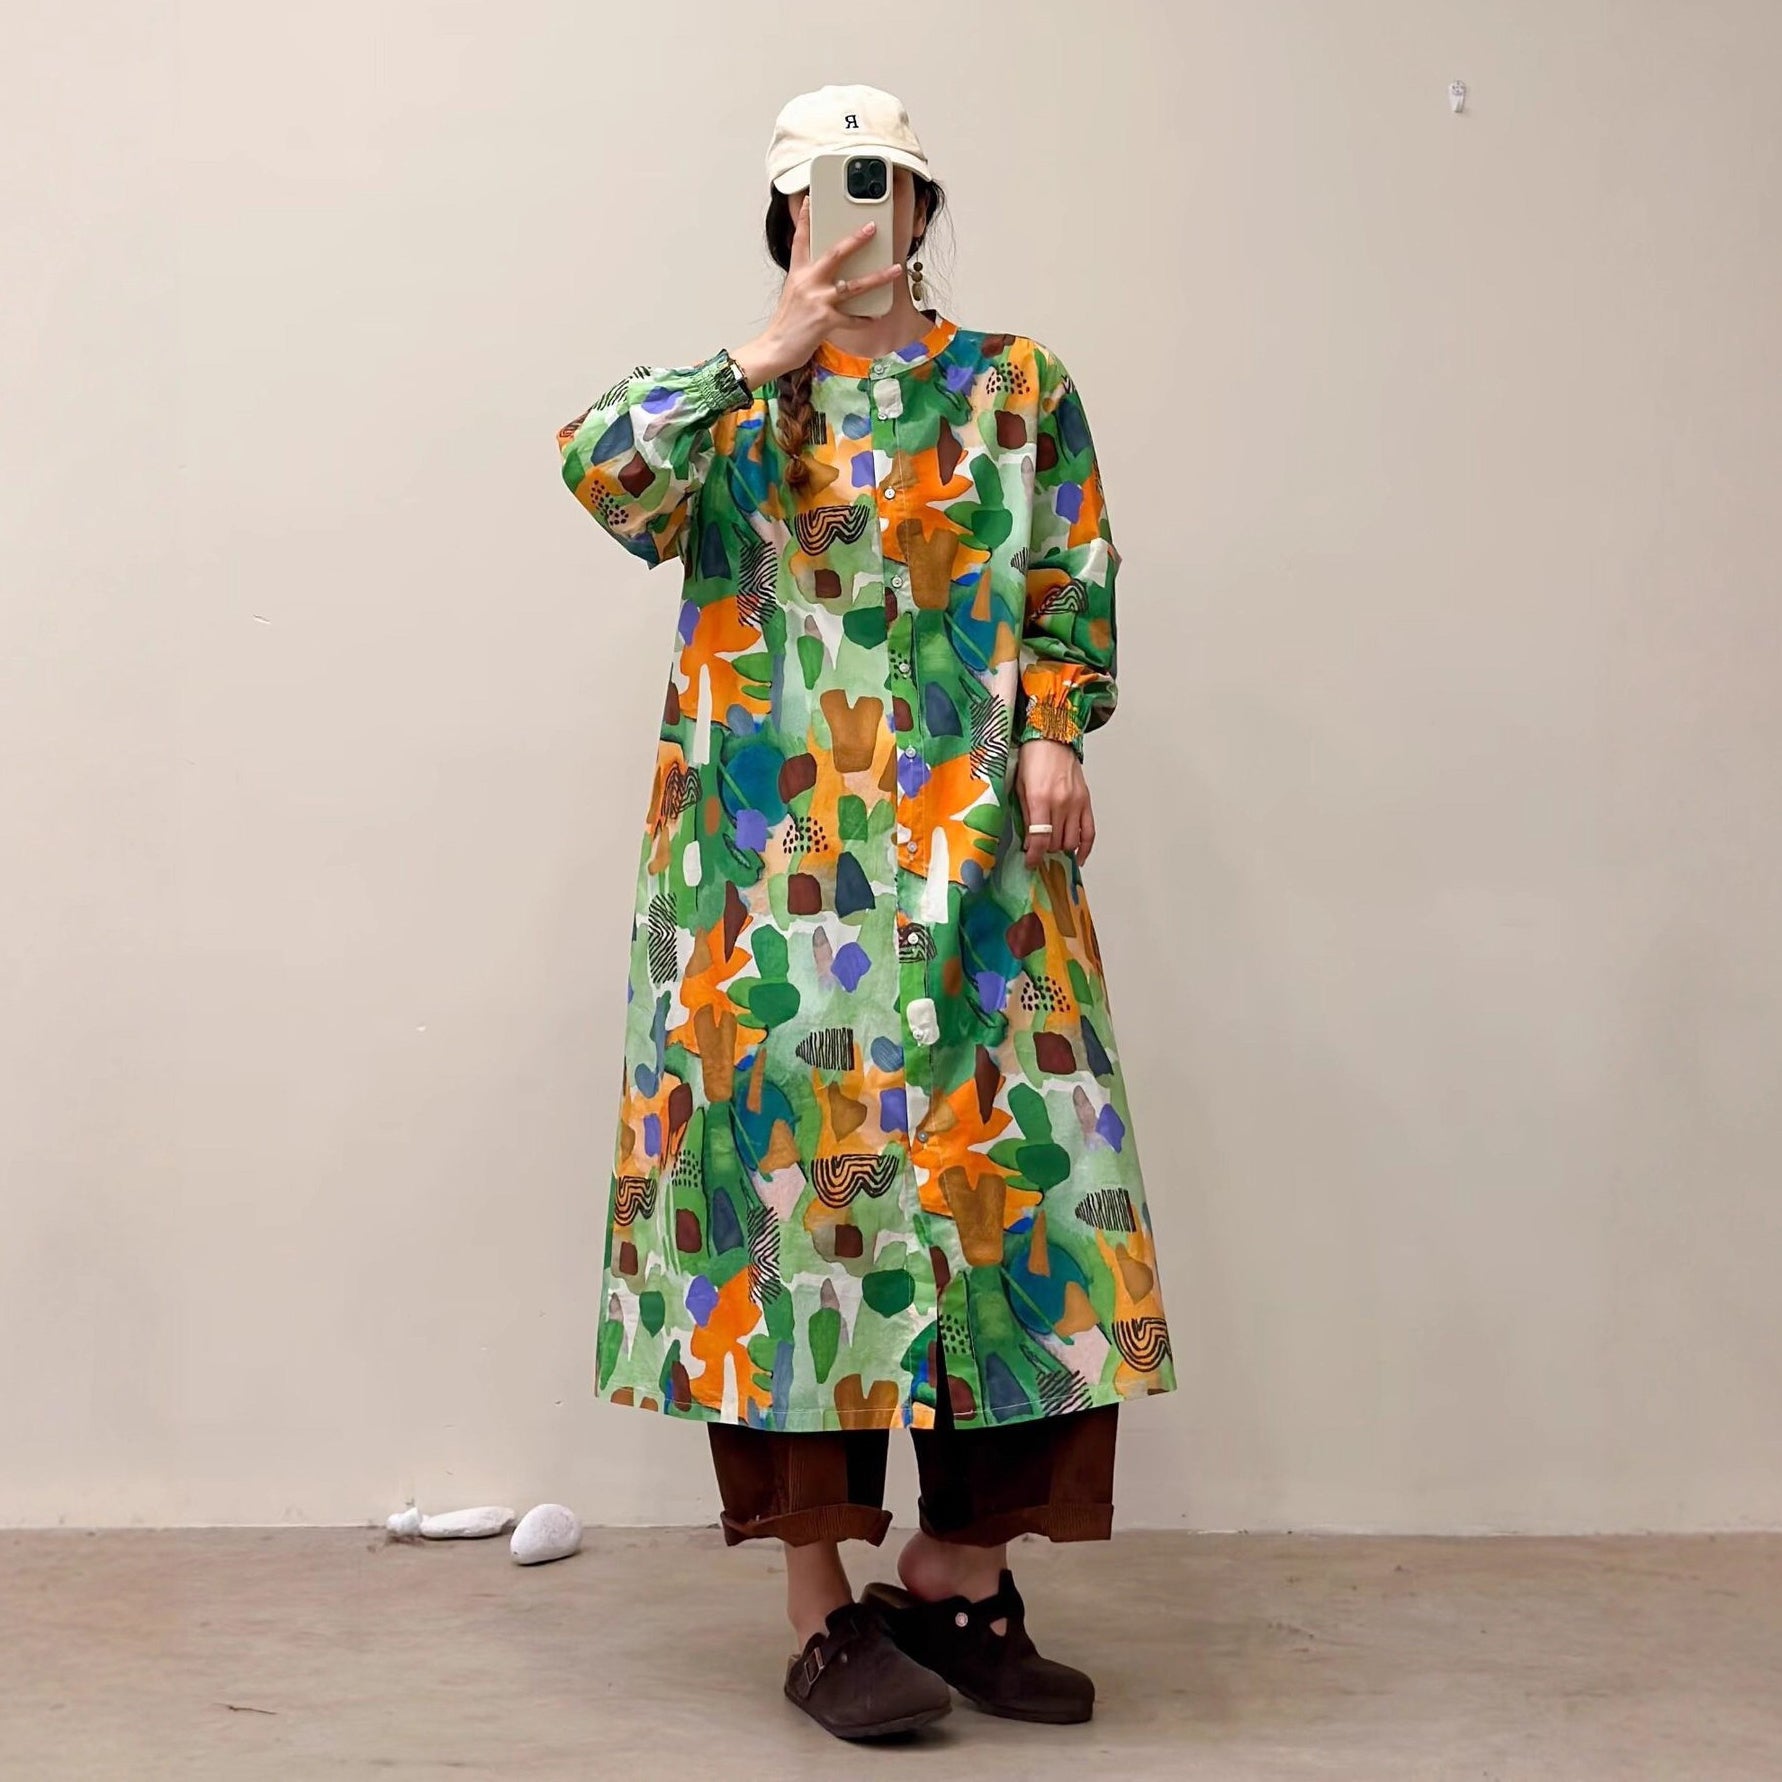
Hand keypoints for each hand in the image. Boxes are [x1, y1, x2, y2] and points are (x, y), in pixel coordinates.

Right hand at [732, 196, 905, 386]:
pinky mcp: (824, 320)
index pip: (800, 240)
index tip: (809, 200)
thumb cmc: (787, 324)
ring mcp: (817, 300)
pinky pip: (853, 318)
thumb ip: (809, 281)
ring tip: (896, 270)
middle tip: (872, 227)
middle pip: (835, 254)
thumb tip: (831, 274)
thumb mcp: (794, 294)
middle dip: (856, 240)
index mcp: (798, 273)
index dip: (804, 218)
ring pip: (854, 285)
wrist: (775, 348)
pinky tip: (877, 315)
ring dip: (878, 277)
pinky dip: (866, 318)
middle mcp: (807, 282)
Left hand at [1014, 739, 1095, 868]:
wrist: (1053, 738)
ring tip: (1051, 845)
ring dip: (1060, 848)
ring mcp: (1076, 803)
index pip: (1039, 839)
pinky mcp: (1086, 801)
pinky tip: (1079, 856)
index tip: (1030, 863)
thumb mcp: (1020, 787)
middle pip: (1055, 843)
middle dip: (1044, 850)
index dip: (1034, 856)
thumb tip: (1029, 841)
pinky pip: (1090, 832)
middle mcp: (1061, 803)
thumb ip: (1026, 815)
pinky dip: (1085, 848)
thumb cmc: (1032, 759)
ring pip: (1071, 841)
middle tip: (1037, 848)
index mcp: (1040, 799)